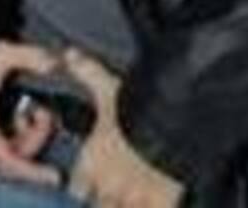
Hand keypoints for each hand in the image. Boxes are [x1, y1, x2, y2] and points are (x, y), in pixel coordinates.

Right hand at [0, 40, 61, 185]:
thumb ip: (28, 57)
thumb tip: (52, 65)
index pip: (6, 160)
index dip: (31, 170)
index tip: (53, 175)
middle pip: (10, 157)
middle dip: (34, 138)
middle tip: (44, 115)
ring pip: (7, 153)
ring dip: (27, 135)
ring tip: (34, 112)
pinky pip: (1, 147)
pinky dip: (16, 134)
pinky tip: (21, 116)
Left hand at [64, 48, 183, 207]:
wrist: (176, 121)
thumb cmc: (139, 105)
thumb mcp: (109, 85)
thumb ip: (87, 71)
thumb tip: (71, 55)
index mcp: (94, 159)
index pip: (77, 189)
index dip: (83, 188)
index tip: (89, 185)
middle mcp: (110, 184)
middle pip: (100, 207)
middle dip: (105, 203)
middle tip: (115, 193)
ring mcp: (136, 197)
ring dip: (124, 206)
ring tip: (132, 199)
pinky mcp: (163, 204)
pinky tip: (155, 204)